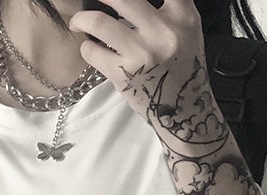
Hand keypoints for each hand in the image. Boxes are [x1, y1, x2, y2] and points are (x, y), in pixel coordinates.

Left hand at [69, 0, 228, 158]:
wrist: (183, 111)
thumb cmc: (182, 68)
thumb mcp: (188, 31)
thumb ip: (171, 8)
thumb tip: (131, 1)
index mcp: (182, 16)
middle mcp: (162, 31)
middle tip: (93, 0)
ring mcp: (141, 53)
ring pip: (98, 21)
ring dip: (82, 19)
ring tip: (78, 21)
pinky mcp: (124, 75)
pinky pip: (92, 51)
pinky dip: (87, 47)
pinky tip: (91, 48)